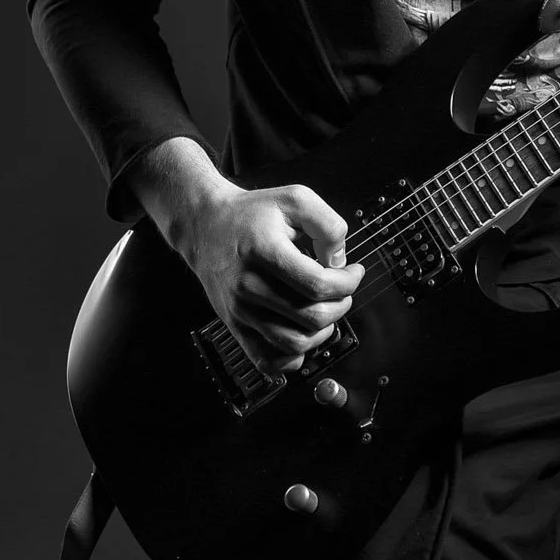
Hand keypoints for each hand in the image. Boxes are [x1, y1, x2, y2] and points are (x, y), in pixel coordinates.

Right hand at [182, 180, 365, 374]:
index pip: (318, 284)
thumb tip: (339, 262)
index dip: (348, 282)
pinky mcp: (235, 325)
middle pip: (311, 317)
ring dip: (322, 332)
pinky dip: (292, 357)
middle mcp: (249, 285)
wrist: (205, 225)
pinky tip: (303, 334)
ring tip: (325, 309)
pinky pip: (267, 360)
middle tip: (342, 290)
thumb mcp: (295, 198)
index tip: (353, 272)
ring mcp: (240, 310)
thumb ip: (327, 224)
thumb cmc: (251, 213)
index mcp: (264, 252)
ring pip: (295, 344)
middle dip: (341, 305)